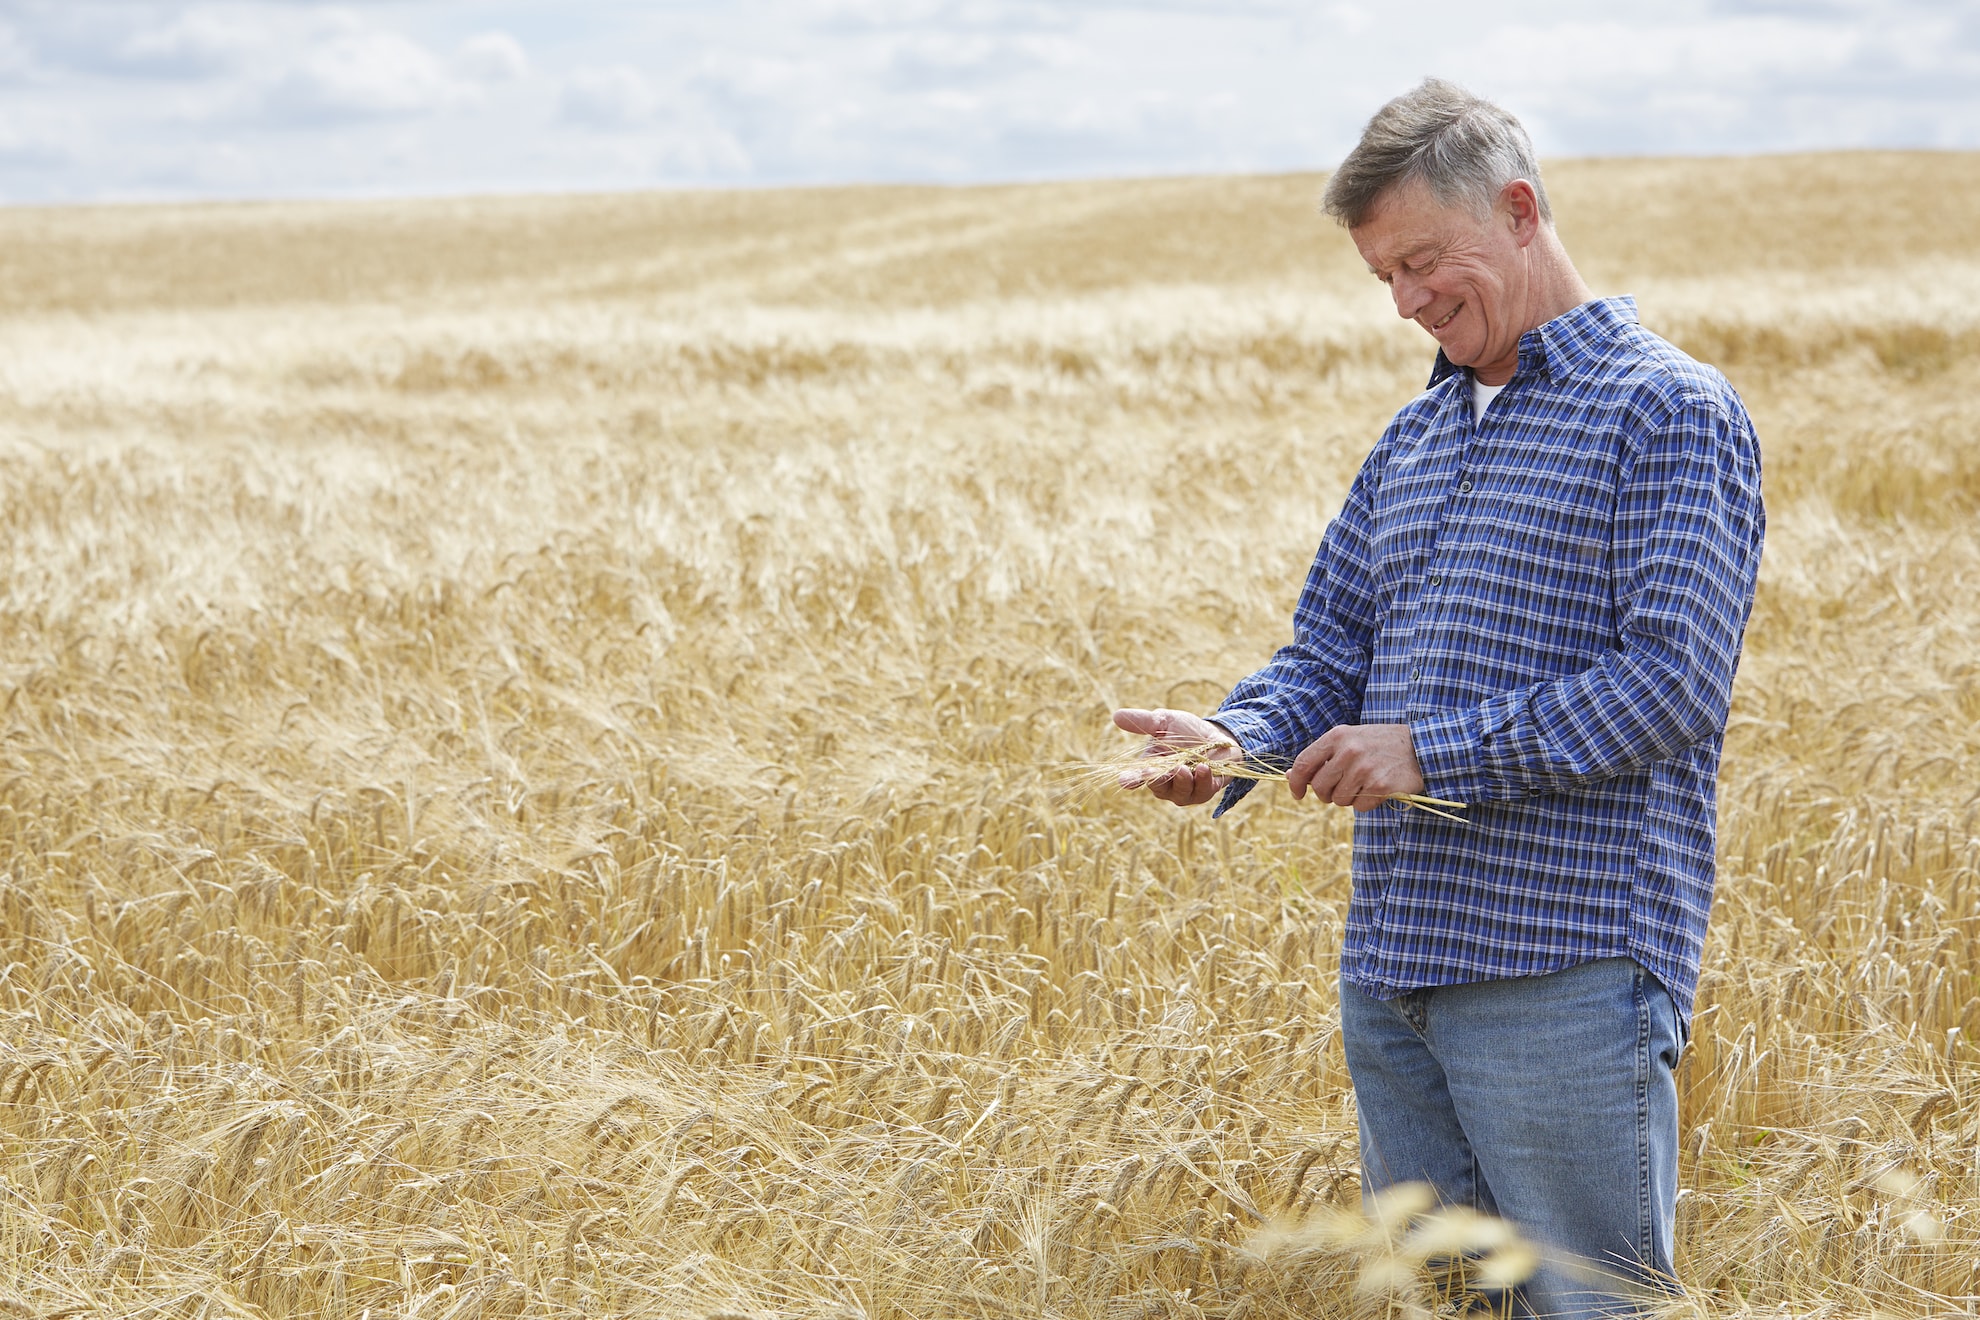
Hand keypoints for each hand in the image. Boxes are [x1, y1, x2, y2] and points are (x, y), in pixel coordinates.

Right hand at [1111, 708, 1239, 807]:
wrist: (1218, 736)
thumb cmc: (1187, 730)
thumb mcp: (1164, 721)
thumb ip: (1144, 722)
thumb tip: (1116, 716)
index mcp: (1150, 766)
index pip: (1135, 778)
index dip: (1130, 780)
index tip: (1124, 780)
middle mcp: (1165, 783)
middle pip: (1157, 788)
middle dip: (1156, 780)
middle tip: (1152, 771)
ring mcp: (1184, 791)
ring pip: (1179, 793)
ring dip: (1181, 780)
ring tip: (1183, 767)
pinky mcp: (1204, 792)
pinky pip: (1201, 791)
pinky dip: (1202, 780)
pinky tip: (1204, 767)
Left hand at [1288, 724, 1424, 810]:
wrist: (1420, 747)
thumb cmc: (1379, 745)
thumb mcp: (1349, 740)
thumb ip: (1321, 757)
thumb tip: (1291, 776)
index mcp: (1337, 736)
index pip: (1304, 764)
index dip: (1296, 783)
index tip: (1298, 793)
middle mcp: (1349, 751)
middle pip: (1320, 788)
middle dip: (1327, 794)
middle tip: (1342, 787)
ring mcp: (1365, 769)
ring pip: (1339, 800)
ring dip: (1349, 797)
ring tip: (1364, 783)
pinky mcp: (1381, 786)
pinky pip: (1360, 807)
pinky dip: (1367, 802)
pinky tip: (1378, 788)